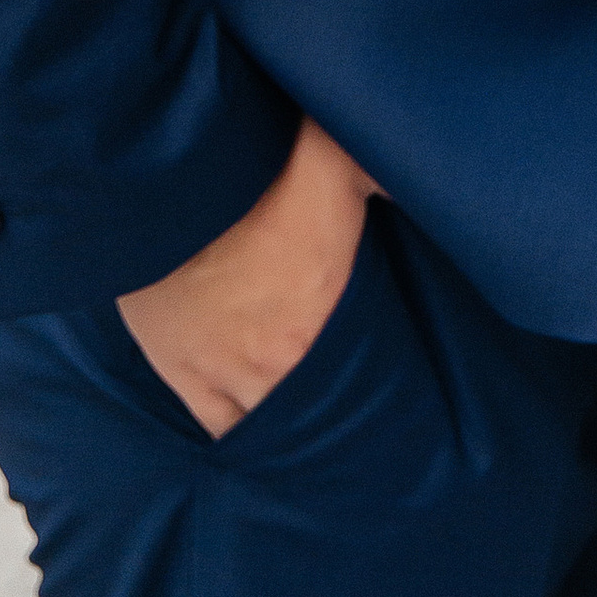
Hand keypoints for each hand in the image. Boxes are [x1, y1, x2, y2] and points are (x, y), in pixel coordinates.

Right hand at [117, 117, 373, 437]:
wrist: (167, 183)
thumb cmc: (257, 168)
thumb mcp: (339, 160)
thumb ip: (385, 176)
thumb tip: (429, 176)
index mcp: (326, 315)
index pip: (364, 375)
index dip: (377, 382)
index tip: (392, 384)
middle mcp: (280, 359)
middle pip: (319, 408)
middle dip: (336, 408)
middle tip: (355, 412)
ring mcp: (227, 370)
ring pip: (270, 423)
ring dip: (291, 422)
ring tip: (312, 426)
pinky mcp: (180, 369)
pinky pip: (217, 425)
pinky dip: (238, 432)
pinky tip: (258, 437)